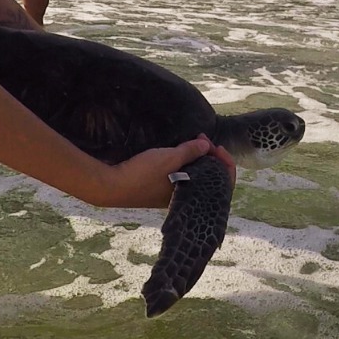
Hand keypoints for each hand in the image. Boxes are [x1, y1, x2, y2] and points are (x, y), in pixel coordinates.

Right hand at [92, 135, 236, 208]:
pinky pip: (186, 177)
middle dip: (212, 157)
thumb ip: (190, 151)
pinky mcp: (163, 191)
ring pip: (198, 177)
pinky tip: (182, 154)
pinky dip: (189, 165)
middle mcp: (188, 198)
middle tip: (204, 140)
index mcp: (194, 195)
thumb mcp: (169, 158)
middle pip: (212, 178)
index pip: (224, 182)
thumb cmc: (143, 174)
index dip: (224, 162)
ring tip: (195, 143)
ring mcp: (175, 195)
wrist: (113, 186)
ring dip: (199, 159)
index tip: (215, 145)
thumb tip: (207, 145)